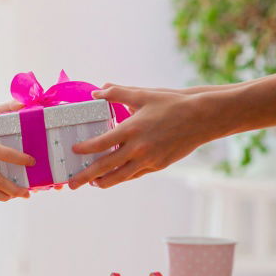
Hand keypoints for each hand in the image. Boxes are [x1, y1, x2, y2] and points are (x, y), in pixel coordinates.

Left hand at [68, 84, 220, 188]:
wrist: (202, 118)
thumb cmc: (172, 103)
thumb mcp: (142, 94)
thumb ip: (117, 93)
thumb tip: (97, 91)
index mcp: (132, 129)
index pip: (101, 143)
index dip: (85, 149)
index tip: (73, 152)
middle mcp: (139, 148)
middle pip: (106, 166)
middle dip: (87, 176)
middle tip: (72, 184)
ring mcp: (150, 159)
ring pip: (122, 176)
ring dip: (105, 181)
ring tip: (92, 184)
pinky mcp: (159, 165)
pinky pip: (136, 174)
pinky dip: (123, 177)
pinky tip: (115, 177)